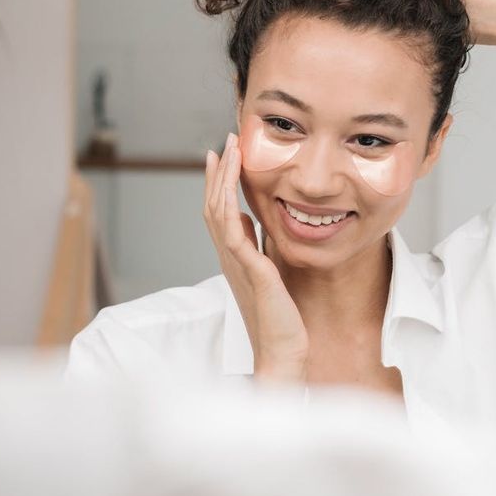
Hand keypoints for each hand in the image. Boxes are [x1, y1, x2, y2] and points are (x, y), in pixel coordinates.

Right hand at [204, 133, 308, 382]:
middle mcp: (229, 257)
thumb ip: (254, 246)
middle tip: (224, 142)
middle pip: (214, 205)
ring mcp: (236, 264)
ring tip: (229, 151)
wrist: (281, 353)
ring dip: (223, 180)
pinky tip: (235, 189)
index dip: (219, 182)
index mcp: (234, 257)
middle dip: (219, 172)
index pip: (220, 211)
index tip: (222, 155)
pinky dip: (230, 207)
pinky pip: (232, 234)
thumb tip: (247, 219)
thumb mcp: (267, 272)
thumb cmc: (279, 319)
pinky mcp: (250, 271)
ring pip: (218, 213)